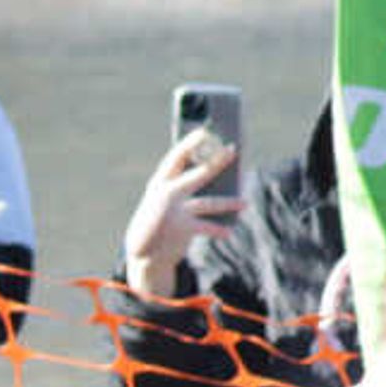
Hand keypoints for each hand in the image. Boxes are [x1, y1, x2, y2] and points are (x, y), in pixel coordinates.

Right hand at [122, 131, 241, 295]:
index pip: (175, 158)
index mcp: (159, 184)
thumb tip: (216, 178)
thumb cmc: (157, 223)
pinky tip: (229, 232)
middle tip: (233, 151)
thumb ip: (180, 189)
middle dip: (217, 162)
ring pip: (209, 203)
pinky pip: (207, 227)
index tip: (204, 131)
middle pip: (198, 174)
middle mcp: (166, 194)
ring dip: (229, 203)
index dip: (190, 143)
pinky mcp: (182, 228)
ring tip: (244, 203)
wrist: (141, 255)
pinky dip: (219, 230)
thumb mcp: (161, 203)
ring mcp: (174, 211)